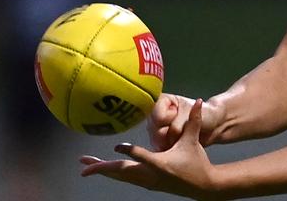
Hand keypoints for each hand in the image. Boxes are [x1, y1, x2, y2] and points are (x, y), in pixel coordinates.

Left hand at [80, 99, 223, 199]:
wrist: (202, 186)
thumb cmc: (197, 162)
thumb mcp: (194, 140)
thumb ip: (195, 120)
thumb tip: (200, 100)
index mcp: (161, 164)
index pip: (142, 157)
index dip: (130, 152)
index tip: (116, 146)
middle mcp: (150, 175)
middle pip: (122, 171)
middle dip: (102, 168)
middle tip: (84, 163)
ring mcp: (147, 181)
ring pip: (121, 177)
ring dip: (103, 171)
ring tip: (85, 166)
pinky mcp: (146, 183)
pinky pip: (125, 178)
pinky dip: (113, 174)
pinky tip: (103, 170)